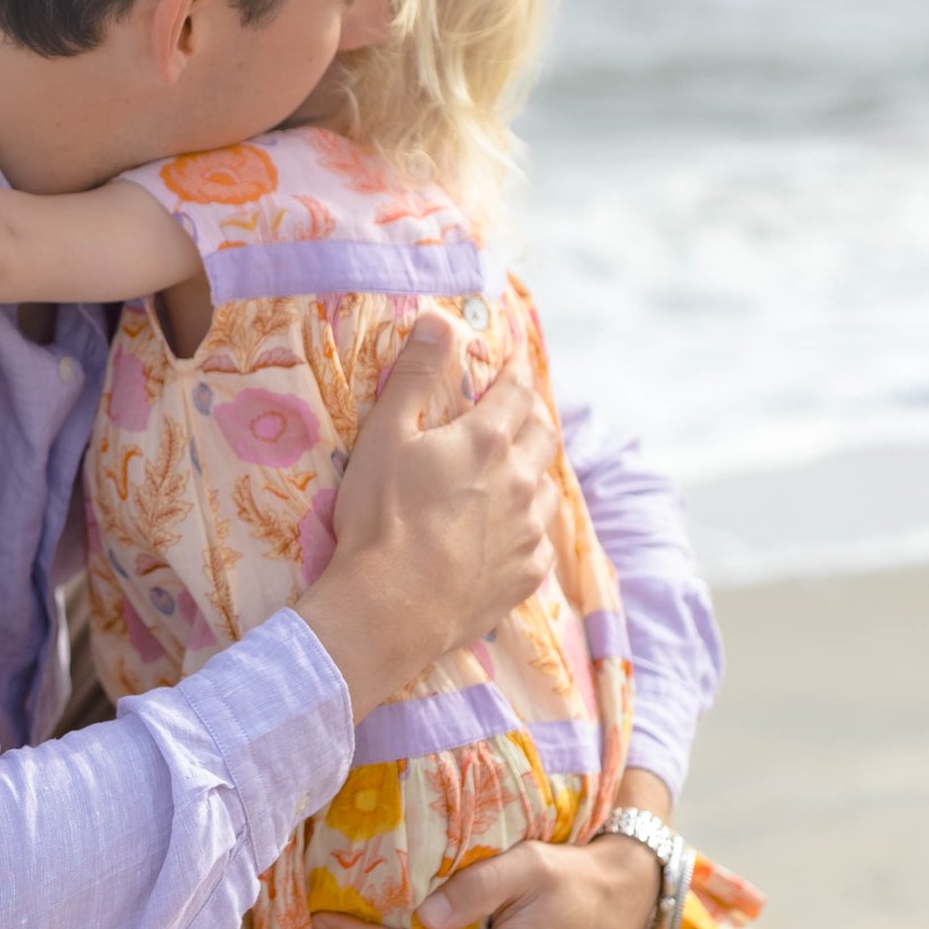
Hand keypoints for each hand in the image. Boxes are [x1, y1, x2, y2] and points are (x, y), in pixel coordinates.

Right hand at [296, 317, 560, 716]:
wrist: (391, 608)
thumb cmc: (380, 518)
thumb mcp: (386, 435)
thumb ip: (417, 375)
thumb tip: (441, 320)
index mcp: (489, 440)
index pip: (518, 389)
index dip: (517, 368)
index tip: (516, 356)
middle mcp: (522, 481)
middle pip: (544, 433)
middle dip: (533, 412)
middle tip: (518, 407)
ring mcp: (529, 531)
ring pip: (547, 487)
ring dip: (535, 470)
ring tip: (516, 470)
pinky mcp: (527, 574)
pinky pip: (539, 540)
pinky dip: (528, 525)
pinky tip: (509, 531)